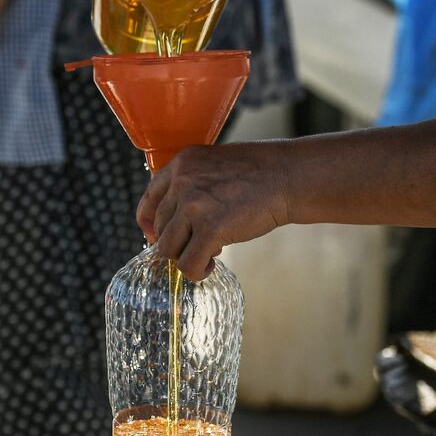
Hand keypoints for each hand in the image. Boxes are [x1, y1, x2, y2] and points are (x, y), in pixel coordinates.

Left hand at [138, 142, 290, 279]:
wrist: (287, 177)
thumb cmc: (257, 174)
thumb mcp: (213, 166)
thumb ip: (190, 185)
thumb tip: (170, 223)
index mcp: (179, 164)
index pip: (147, 203)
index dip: (151, 226)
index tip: (161, 237)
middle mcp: (181, 182)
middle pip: (159, 230)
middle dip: (178, 242)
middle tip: (202, 242)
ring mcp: (194, 206)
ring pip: (169, 250)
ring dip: (187, 256)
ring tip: (209, 252)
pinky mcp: (210, 229)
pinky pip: (188, 264)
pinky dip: (198, 271)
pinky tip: (212, 264)